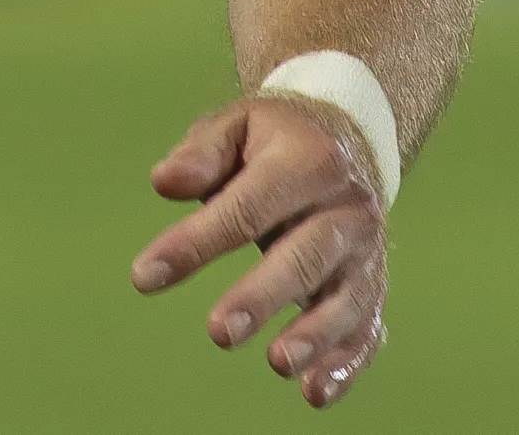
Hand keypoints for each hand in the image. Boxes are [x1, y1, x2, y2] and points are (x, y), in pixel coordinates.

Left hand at [129, 95, 387, 407]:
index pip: (247, 207)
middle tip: (219, 332)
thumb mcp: (238, 125)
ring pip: (345, 299)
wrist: (348, 142)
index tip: (144, 276)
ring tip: (276, 363)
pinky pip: (367, 330)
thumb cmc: (276, 138)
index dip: (196, 242)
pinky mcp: (374, 286)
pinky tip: (314, 392)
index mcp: (309, 160)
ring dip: (314, 336)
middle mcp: (348, 208)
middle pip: (305, 256)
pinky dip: (345, 365)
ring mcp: (366, 252)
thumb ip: (201, 152)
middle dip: (262, 296)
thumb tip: (164, 183)